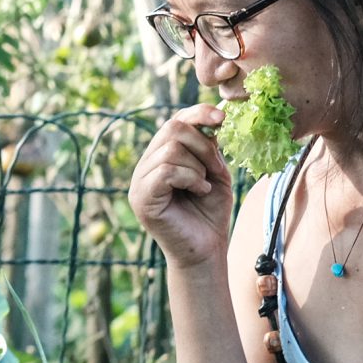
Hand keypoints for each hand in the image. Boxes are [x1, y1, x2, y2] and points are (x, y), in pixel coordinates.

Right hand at [129, 103, 235, 269]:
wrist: (206, 249)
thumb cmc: (210, 213)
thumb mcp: (215, 172)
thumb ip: (209, 147)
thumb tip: (213, 117)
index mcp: (161, 155)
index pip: (175, 120)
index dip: (198, 113)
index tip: (223, 118)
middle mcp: (146, 164)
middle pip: (172, 128)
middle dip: (203, 144)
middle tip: (216, 169)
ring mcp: (140, 180)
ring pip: (171, 149)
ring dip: (198, 166)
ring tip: (204, 186)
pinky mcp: (141, 197)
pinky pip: (167, 171)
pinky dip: (191, 178)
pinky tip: (199, 192)